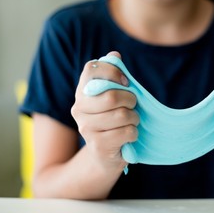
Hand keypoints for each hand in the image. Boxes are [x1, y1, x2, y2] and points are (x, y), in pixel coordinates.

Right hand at [71, 51, 138, 171]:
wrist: (105, 156)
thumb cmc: (113, 121)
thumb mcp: (113, 98)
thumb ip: (113, 77)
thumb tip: (114, 55)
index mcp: (82, 92)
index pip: (91, 69)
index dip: (113, 71)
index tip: (126, 82)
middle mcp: (78, 108)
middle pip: (111, 96)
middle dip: (131, 100)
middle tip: (133, 105)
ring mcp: (86, 128)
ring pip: (121, 115)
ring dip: (134, 118)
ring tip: (132, 121)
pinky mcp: (97, 145)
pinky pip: (127, 132)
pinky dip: (134, 133)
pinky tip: (129, 135)